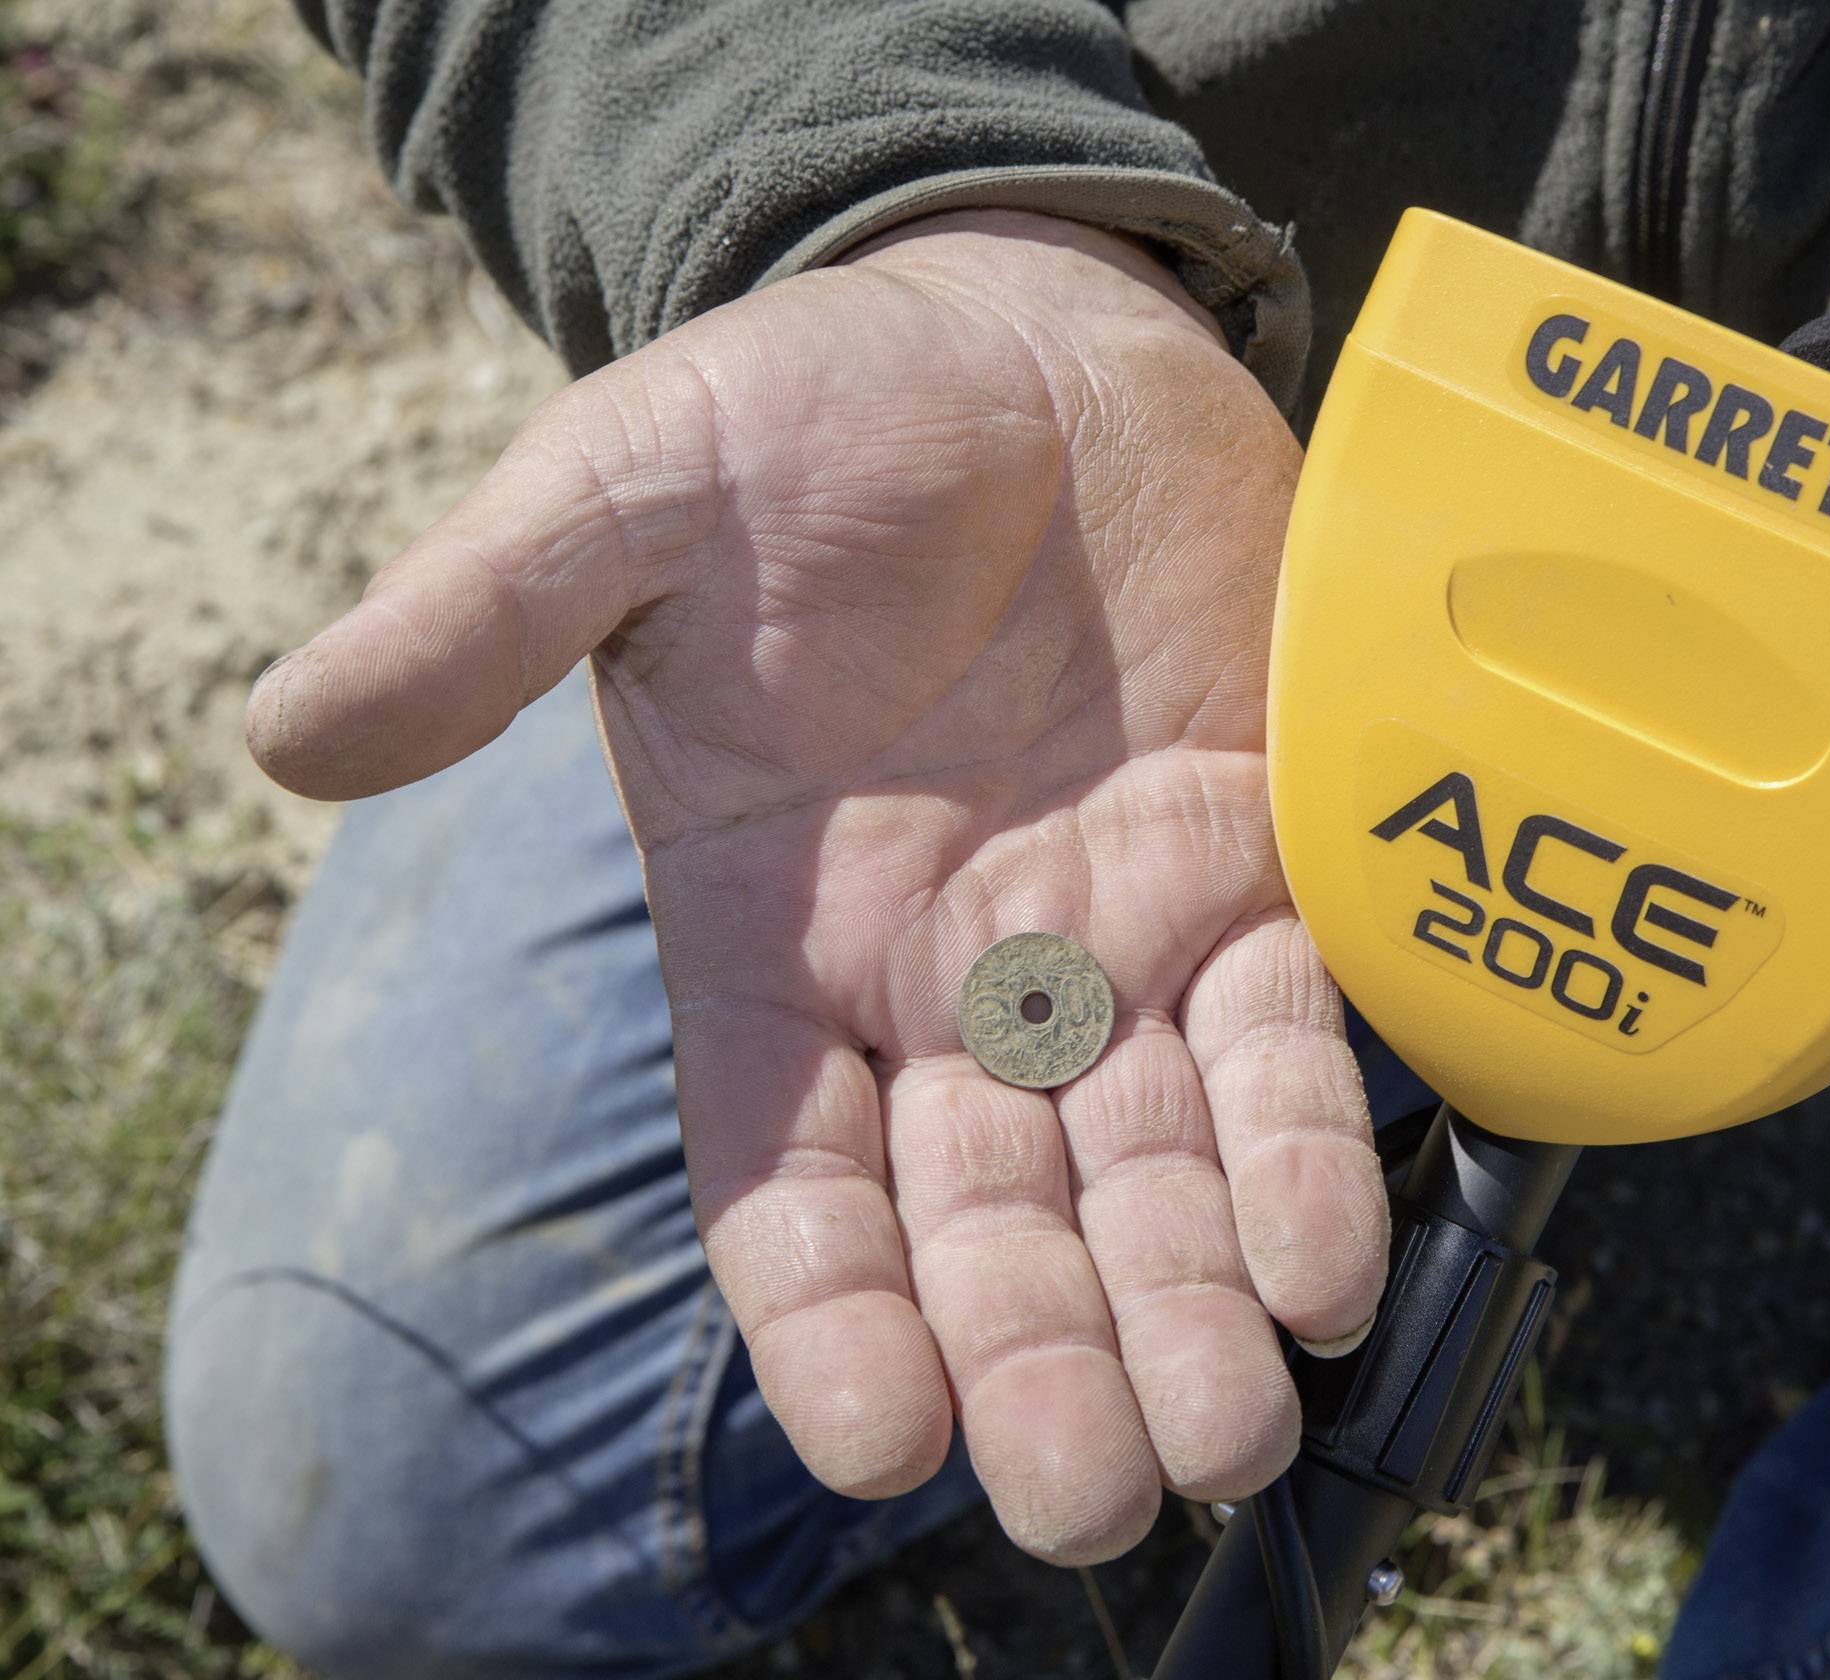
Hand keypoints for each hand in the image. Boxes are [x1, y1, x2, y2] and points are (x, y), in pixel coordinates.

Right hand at [247, 212, 1386, 1561]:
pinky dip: (1308, 1149)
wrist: (1017, 331)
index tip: (885, 1439)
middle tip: (1100, 1490)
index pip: (786, 1183)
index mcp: (774, 939)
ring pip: (1149, 1172)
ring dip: (1191, 1304)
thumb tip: (282, 729)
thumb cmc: (804, 419)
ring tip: (1232, 1429)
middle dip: (1043, 1360)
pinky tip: (1331, 1263)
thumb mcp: (625, 495)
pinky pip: (1287, 1039)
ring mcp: (1112, 940)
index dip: (832, 1315)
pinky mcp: (1250, 870)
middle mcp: (950, 982)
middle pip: (990, 1222)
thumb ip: (485, 615)